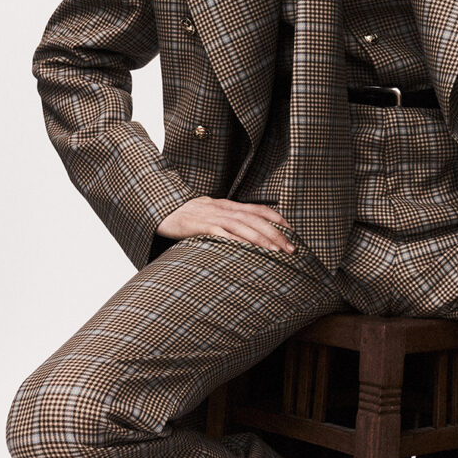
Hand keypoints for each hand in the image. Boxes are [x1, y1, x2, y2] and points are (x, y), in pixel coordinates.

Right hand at [156, 196, 295, 252]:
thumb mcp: (214, 213)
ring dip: (261, 239)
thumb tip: (249, 234)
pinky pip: (222, 234)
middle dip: (276, 233)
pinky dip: (235, 241)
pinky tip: (247, 249)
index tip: (292, 230)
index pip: (260, 209)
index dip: (277, 218)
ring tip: (276, 251)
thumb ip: (230, 220)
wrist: (165, 208)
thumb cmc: (192, 215)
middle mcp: (226, 209)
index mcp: (231, 205)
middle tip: (292, 248)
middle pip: (257, 219)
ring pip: (243, 226)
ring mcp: (214, 217)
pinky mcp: (202, 226)